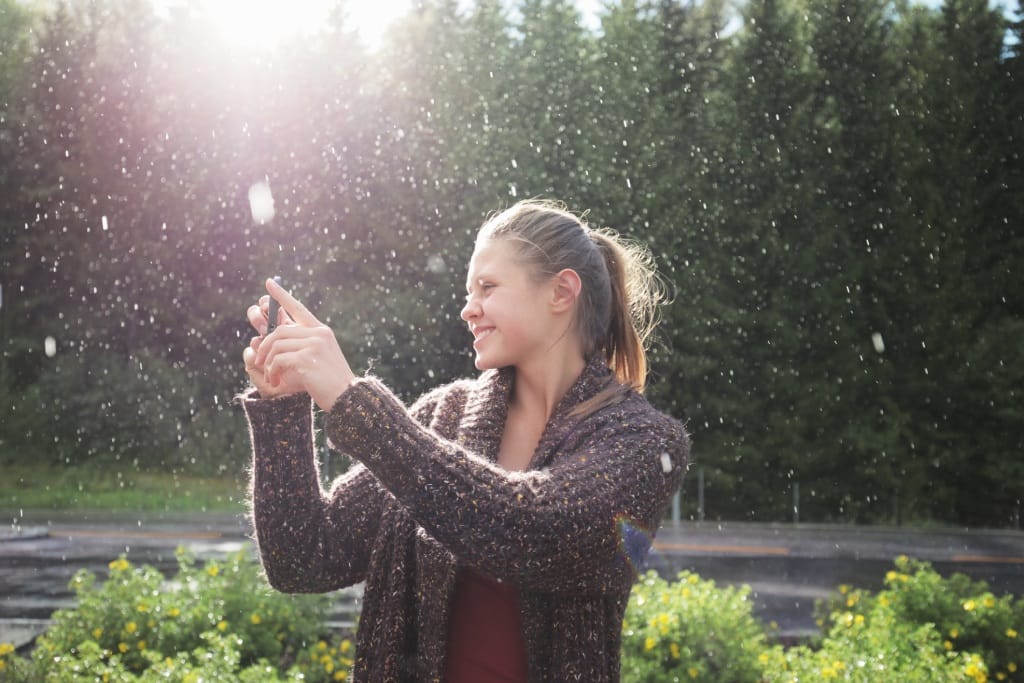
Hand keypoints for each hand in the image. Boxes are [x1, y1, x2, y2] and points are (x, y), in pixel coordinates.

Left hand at [242, 278, 355, 409]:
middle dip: (264, 345)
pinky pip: (278, 359)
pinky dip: (272, 371)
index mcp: (321, 331)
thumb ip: (302, 345)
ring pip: (276, 344)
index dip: (282, 295)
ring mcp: (314, 345)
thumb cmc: (330, 381)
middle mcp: (318, 334)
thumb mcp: (318, 357)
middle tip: (258, 361)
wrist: (346, 397)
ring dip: (267, 362)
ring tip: (269, 375)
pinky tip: (274, 381)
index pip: (298, 308)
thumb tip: (273, 338)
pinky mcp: (307, 358)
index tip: (269, 282)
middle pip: (280, 330)